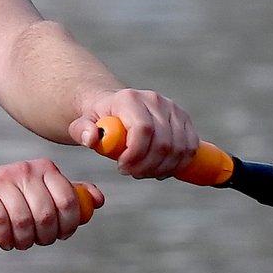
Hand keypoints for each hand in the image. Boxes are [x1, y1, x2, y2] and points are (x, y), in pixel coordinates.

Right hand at [0, 158, 93, 250]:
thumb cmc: (10, 191)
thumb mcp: (41, 187)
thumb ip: (69, 193)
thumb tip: (98, 200)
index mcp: (46, 168)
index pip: (68, 200)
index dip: (69, 225)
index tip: (61, 235)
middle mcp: (26, 170)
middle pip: (46, 215)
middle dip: (46, 237)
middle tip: (38, 242)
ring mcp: (2, 181)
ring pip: (23, 220)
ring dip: (24, 241)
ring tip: (20, 243)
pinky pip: (0, 222)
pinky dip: (5, 238)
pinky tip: (5, 242)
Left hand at [72, 90, 199, 178]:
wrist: (114, 109)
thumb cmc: (97, 120)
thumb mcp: (81, 124)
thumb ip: (81, 130)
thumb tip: (91, 137)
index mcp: (130, 99)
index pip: (143, 129)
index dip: (136, 154)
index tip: (122, 168)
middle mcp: (155, 100)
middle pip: (163, 142)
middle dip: (148, 166)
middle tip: (131, 173)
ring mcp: (172, 109)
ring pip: (179, 147)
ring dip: (162, 168)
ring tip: (143, 172)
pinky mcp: (184, 119)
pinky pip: (190, 147)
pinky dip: (177, 164)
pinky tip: (159, 170)